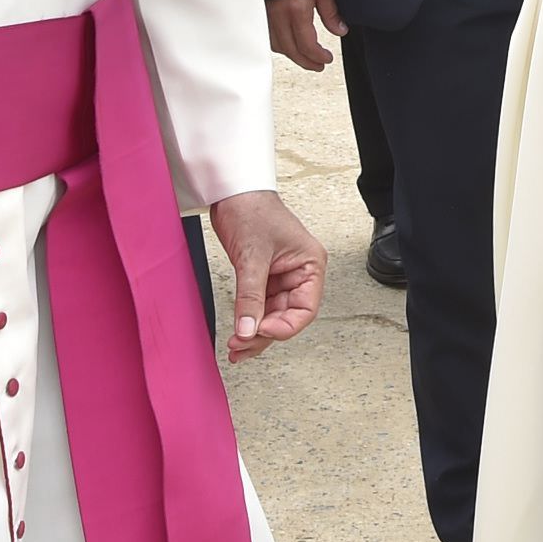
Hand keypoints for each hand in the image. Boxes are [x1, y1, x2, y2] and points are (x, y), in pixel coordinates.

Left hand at [211, 189, 323, 359]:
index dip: (284, 326)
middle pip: (287, 316)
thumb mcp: (252, 257)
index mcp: (310, 265)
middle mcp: (299, 274)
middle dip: (264, 334)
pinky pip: (259, 307)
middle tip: (240, 347)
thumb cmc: (252, 211)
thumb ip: (250, 297)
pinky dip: (248, 321)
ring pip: (272, 315)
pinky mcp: (263, 278)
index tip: (260, 332)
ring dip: (254, 332)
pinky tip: (237, 334)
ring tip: (235, 348)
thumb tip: (248, 330)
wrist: (232, 192)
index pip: (305, 309)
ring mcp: (281, 277)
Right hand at [267, 0, 344, 70]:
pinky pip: (268, 35)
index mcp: (296, 9)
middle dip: (306, 62)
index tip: (327, 59)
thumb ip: (330, 12)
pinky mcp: (262, 10)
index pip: (306, 45)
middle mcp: (278, 13)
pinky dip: (280, 45)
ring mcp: (267, 13)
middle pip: (290, 50)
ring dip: (292, 55)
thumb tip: (340, 30)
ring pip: (276, 45)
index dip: (318, 56)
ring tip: (307, 57)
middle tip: (319, 65)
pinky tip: (290, 44)